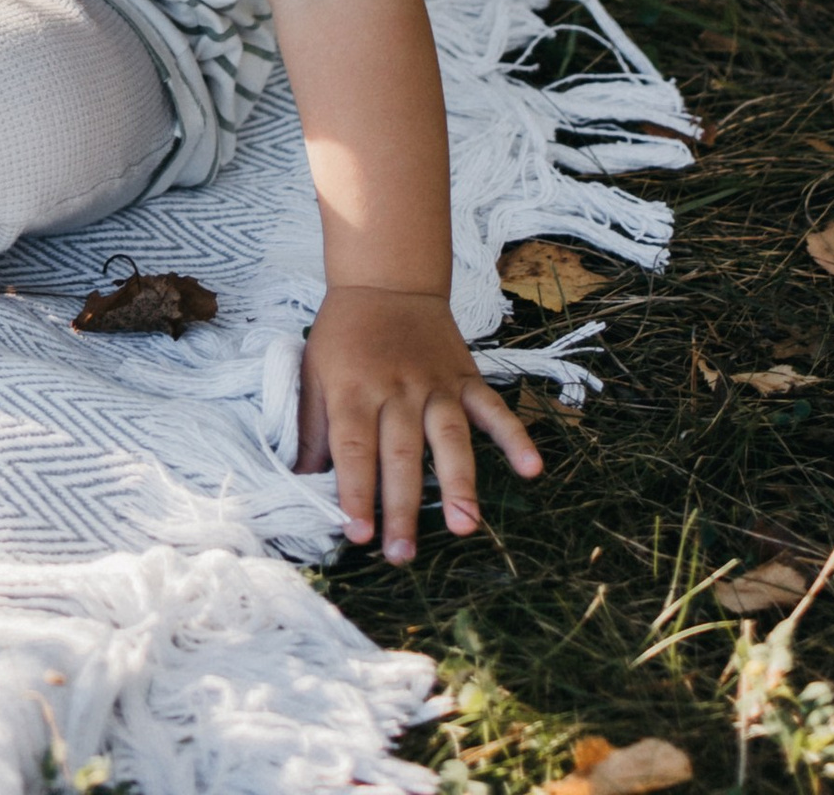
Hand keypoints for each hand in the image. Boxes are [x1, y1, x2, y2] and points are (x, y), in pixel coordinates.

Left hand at [294, 285, 540, 564]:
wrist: (386, 278)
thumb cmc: (344, 334)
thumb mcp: (313, 372)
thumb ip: (310, 429)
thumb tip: (301, 484)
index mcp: (354, 389)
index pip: (354, 447)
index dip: (356, 492)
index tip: (358, 535)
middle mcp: (397, 389)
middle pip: (401, 454)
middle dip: (402, 507)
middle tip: (403, 554)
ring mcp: (436, 384)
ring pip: (448, 438)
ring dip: (457, 483)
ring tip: (463, 526)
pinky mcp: (466, 378)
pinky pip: (493, 408)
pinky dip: (514, 437)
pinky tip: (531, 469)